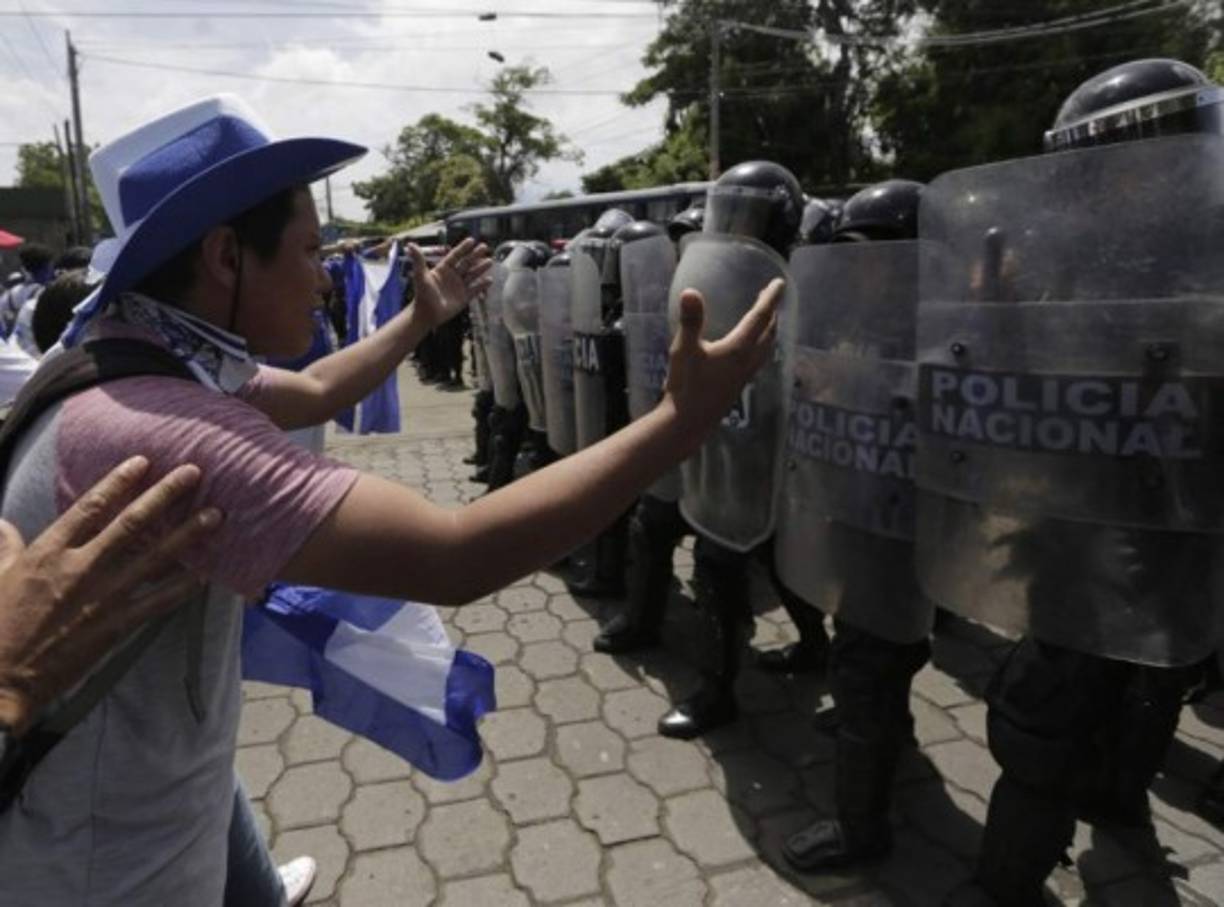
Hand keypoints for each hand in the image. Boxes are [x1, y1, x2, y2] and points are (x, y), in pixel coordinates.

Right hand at [0, 457, 221, 735]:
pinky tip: (207, 573)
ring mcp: (102, 597)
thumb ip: (5, 546)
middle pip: (131, 523)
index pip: (90, 506)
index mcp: (48, 552)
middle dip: (165, 495)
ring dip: (188, 535)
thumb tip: (0, 523)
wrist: (1, 680)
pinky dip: (183, 587)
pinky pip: (158, 602)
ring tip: (215, 514)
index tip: (144, 462)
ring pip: (154, 558)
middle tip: (194, 473)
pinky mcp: (116, 626)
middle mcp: (80, 568)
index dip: (118, 481)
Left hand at [409, 239, 492, 330]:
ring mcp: (459, 287)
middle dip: (475, 255)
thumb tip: (410, 244)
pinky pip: (475, 290)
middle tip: (484, 247)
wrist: (426, 314)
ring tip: (490, 261)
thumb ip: (418, 260)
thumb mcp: (420, 275)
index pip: (455, 256)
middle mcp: (453, 276)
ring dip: (481, 268)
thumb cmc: (422, 295)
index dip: (463, 248)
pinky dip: (482, 285)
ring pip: (472, 274)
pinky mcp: (464, 298)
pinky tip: (489, 280)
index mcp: (443, 269)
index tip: (471, 240)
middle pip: (466, 263)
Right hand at [660, 278, 783, 451]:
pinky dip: (762, 347)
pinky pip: (759, 360)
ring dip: (770, 331)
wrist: (688, 422)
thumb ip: (690, 320)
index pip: (759, 317)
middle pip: (768, 333)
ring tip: (769, 320)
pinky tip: (751, 351)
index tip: (779, 283)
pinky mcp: (738, 386)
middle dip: (772, 313)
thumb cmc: (685, 385)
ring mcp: (745, 376)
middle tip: (771, 296)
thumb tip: (690, 292)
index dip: (769, 298)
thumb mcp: (684, 349)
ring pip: (766, 348)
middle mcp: (747, 361)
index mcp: (738, 349)